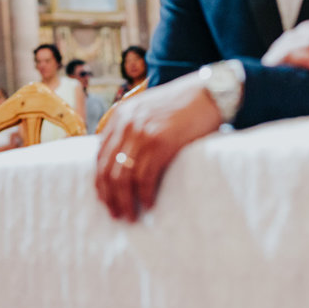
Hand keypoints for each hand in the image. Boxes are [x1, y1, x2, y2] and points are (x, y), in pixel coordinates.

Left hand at [95, 73, 220, 221]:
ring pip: (123, 177)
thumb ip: (132, 128)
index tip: (105, 199)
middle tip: (115, 214)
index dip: (100, 181)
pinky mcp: (160, 142)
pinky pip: (145, 177)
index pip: (99, 156)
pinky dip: (144, 194)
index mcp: (120, 116)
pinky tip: (148, 204)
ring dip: (124, 200)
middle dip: (109, 196)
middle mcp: (126, 124)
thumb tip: (122, 160)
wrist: (209, 92)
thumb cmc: (182, 105)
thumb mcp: (148, 110)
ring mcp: (142, 133)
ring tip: (129, 215)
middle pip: (107, 169)